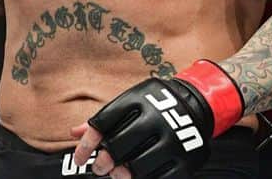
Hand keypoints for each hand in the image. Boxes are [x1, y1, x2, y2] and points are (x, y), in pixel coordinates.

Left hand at [70, 60, 243, 177]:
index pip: (103, 122)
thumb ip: (103, 119)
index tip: (79, 158)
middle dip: (104, 161)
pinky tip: (137, 176)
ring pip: (138, 166)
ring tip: (118, 174)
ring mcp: (174, 138)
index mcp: (138, 99)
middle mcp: (157, 117)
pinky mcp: (187, 158)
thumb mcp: (129, 104)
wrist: (198, 104)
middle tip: (100, 168)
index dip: (88, 144)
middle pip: (119, 146)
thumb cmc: (154, 106)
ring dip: (123, 174)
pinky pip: (160, 177)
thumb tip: (74, 133)